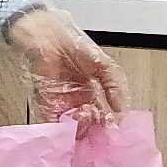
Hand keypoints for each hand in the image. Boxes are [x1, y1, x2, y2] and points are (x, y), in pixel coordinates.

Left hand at [5, 7, 128, 123]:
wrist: (50, 37)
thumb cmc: (75, 46)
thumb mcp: (104, 65)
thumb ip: (115, 86)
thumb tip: (122, 111)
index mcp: (91, 94)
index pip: (102, 117)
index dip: (108, 124)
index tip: (112, 126)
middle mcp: (76, 102)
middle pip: (88, 126)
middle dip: (94, 128)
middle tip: (97, 122)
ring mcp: (61, 105)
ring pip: (72, 128)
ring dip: (80, 128)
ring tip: (84, 115)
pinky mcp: (45, 104)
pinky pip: (52, 124)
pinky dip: (60, 130)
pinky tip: (69, 124)